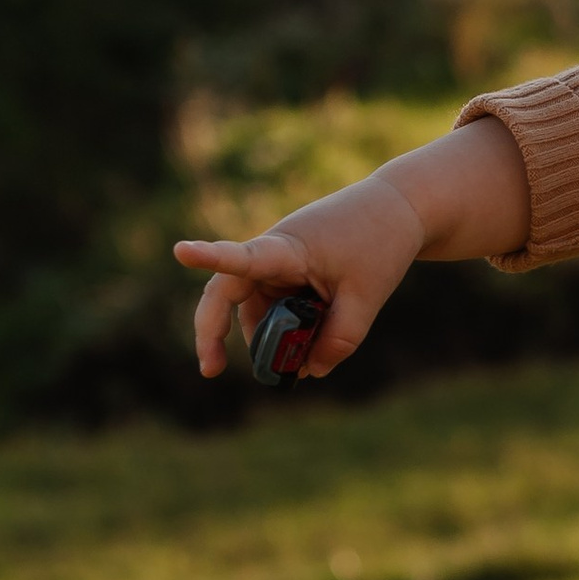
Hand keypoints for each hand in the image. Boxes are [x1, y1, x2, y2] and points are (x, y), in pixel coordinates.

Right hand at [174, 118, 528, 380]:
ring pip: (253, 307)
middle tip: (211, 370)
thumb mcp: (367, 298)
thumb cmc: (380, 242)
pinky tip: (306, 352)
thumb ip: (339, 339)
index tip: (180, 251)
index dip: (209, 256)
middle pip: (226, 293)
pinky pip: (273, 305)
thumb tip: (310, 372)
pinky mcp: (287, 270)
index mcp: (287, 248)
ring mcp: (277, 261)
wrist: (398, 207)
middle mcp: (271, 252)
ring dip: (265, 338)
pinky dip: (283, 328)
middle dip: (214, 332)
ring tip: (300, 366)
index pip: (243, 256)